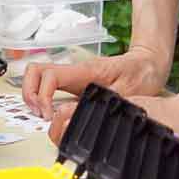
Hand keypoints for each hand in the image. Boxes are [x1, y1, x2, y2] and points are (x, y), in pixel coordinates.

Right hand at [21, 45, 167, 118]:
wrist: (148, 63)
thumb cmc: (139, 74)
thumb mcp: (124, 94)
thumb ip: (99, 104)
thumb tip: (71, 115)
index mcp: (84, 71)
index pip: (50, 75)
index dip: (43, 96)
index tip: (49, 114)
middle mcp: (74, 71)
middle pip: (35, 71)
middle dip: (30, 93)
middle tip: (41, 113)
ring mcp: (71, 75)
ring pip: (38, 76)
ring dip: (33, 94)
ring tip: (43, 114)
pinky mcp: (73, 82)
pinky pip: (48, 84)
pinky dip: (42, 97)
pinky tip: (52, 112)